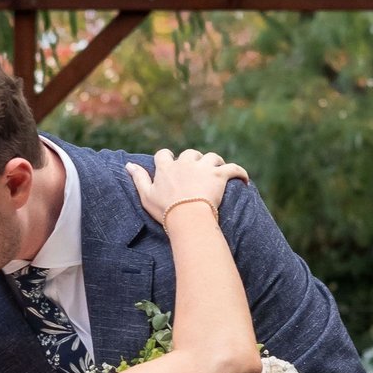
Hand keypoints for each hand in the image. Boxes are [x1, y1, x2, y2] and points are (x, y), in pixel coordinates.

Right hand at [127, 148, 249, 223]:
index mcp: (166, 168)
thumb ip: (138, 178)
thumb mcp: (146, 196)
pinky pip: (233, 169)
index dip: (168, 159)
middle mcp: (184, 163)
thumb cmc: (165, 211)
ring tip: (219, 171)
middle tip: (198, 173)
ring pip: (211, 157)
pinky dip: (239, 173)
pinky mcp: (219, 175)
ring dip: (215, 162)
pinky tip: (244, 179)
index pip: (164, 155)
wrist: (187, 218)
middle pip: (190, 154)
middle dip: (194, 160)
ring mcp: (203, 168)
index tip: (171, 165)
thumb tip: (129, 164)